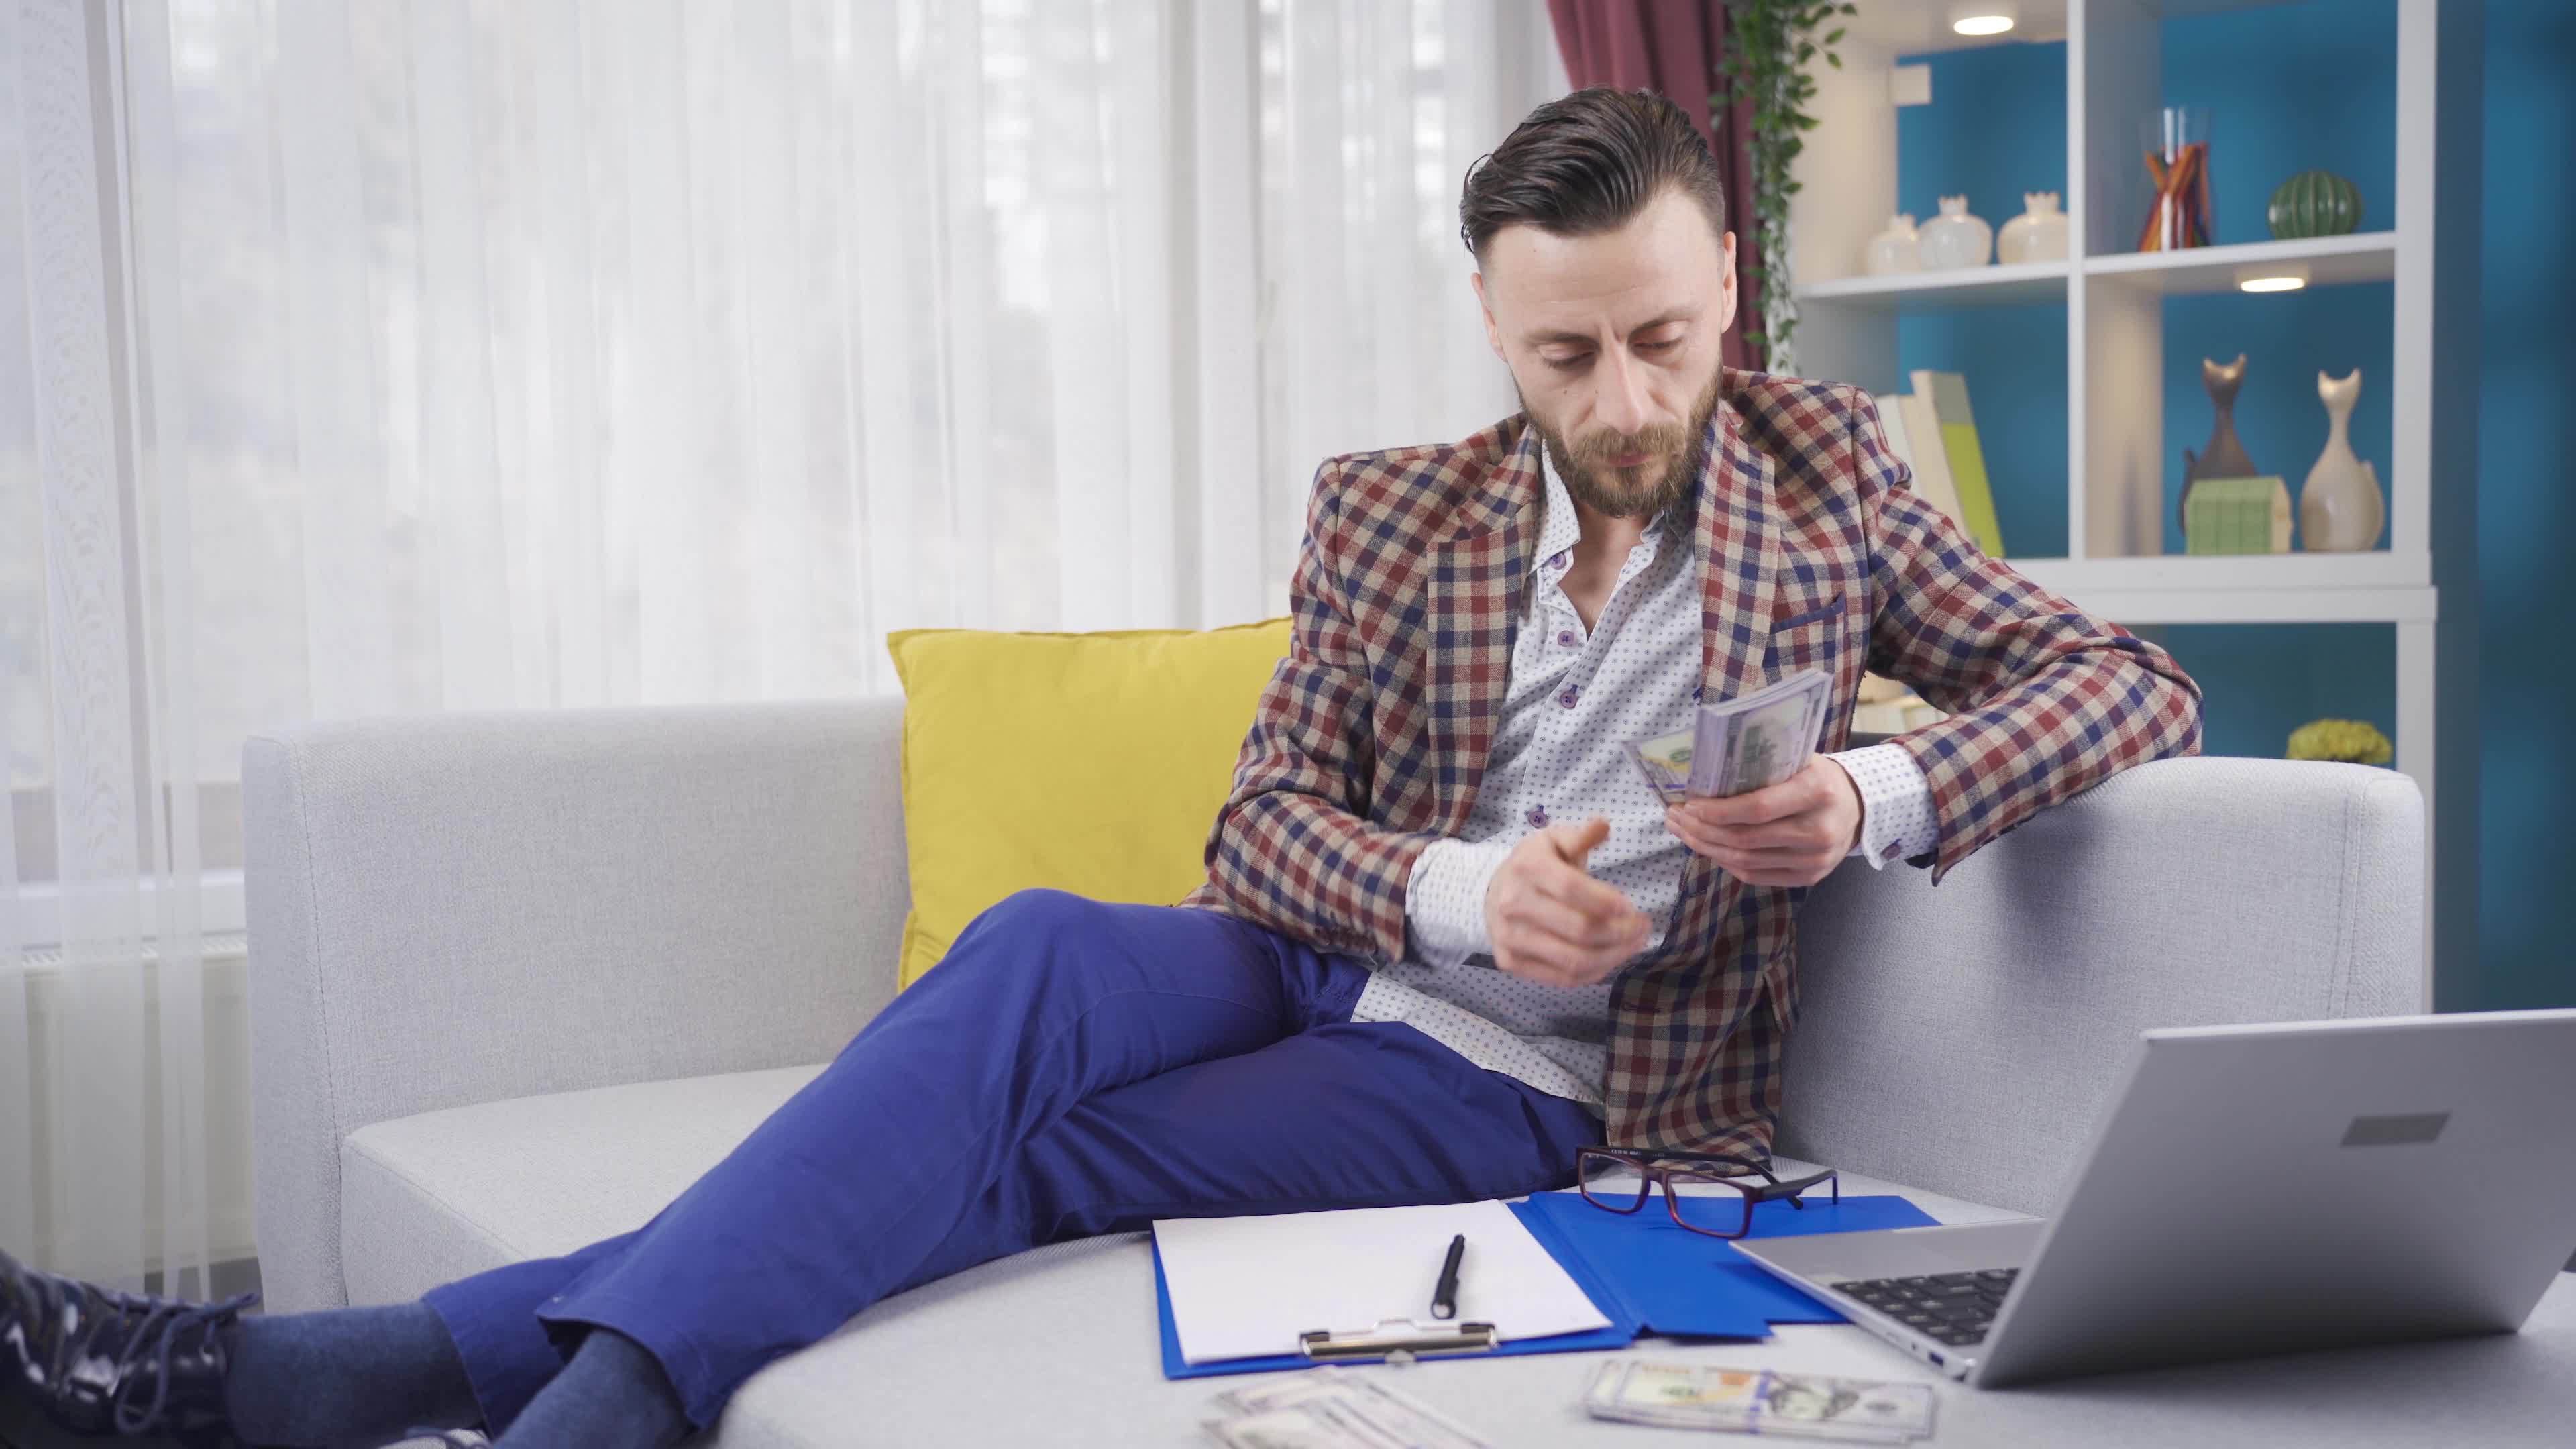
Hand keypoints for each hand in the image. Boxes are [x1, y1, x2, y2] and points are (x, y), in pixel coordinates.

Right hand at [1482, 817, 1652, 987]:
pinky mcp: (1510, 962)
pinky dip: (1594, 972)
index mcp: (1527, 866)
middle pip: (1579, 930)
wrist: (1494, 893)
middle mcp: (1513, 903)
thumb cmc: (1536, 864)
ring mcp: (1509, 936)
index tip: (1632, 907)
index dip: (1607, 901)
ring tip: (1633, 944)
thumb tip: (1603, 825)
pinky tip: (1611, 958)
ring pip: (1574, 960)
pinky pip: (1562, 979)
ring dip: (1614, 956)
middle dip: (1621, 933)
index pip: (1571, 888)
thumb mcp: (1555, 840)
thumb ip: (1581, 836)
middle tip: (1642, 928)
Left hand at [1663, 756, 1863, 887]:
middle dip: (1701, 829)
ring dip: (1706, 847)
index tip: (1688, 804)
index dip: (1718, 810)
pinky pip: (1755, 875)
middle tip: (1674, 817)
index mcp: (1817, 792)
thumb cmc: (1818, 777)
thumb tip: (1703, 768)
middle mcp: (1818, 831)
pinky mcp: (1808, 877)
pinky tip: (1707, 847)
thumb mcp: (1799, 759)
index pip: (1758, 808)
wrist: (1859, 807)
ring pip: (1746, 860)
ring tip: (1683, 831)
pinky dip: (1725, 862)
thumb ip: (1762, 764)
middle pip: (1745, 839)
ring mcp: (1815, 860)